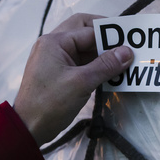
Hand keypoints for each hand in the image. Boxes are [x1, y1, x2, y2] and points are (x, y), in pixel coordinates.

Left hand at [13, 13, 133, 144]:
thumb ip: (106, 65)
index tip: (132, 43)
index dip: (111, 36)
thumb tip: (128, 51)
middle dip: (104, 36)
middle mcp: (52, 44)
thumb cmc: (51, 103)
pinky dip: (93, 63)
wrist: (28, 128)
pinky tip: (108, 71)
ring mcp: (54, 58)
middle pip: (83, 30)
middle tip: (124, 45)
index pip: (89, 30)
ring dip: (100, 51)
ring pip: (82, 46)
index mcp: (54, 42)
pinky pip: (78, 60)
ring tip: (121, 59)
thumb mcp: (81, 83)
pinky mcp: (57, 71)